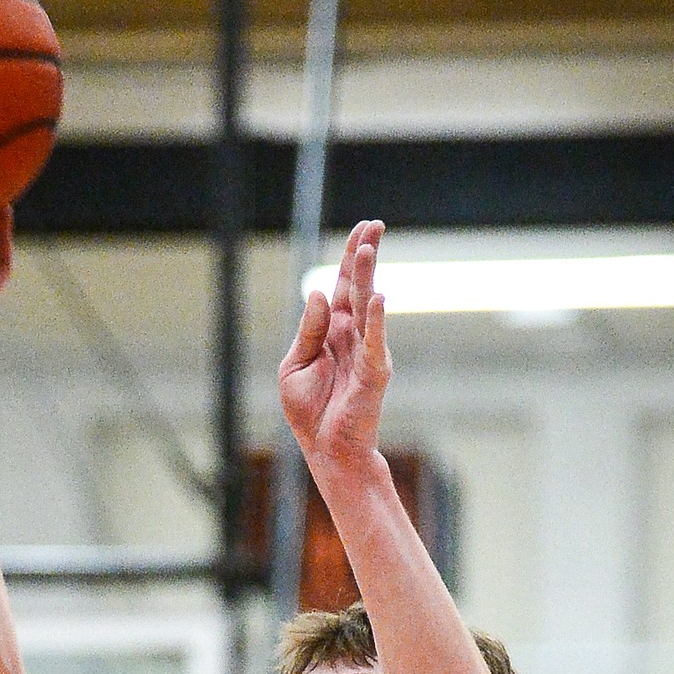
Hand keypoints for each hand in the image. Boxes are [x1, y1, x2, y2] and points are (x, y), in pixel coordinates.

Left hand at [278, 219, 391, 475]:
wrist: (325, 448)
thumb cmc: (310, 411)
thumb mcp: (296, 366)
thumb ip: (309, 330)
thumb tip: (320, 294)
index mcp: (333, 331)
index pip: (342, 286)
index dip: (350, 258)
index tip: (362, 230)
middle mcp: (352, 335)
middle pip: (358, 287)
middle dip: (364, 255)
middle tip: (374, 224)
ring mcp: (366, 351)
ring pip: (366, 306)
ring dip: (367, 276)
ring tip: (368, 247)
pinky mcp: (374, 372)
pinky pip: (374, 341)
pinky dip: (375, 319)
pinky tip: (377, 296)